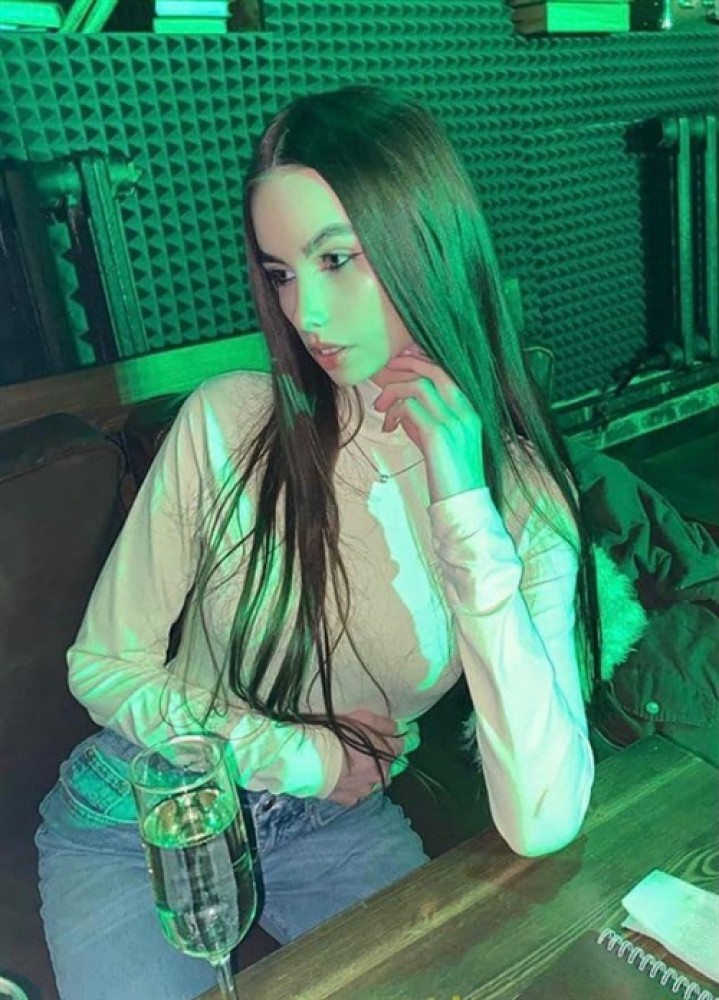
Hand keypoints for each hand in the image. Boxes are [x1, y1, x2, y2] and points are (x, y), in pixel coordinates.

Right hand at [328, 709, 408, 805]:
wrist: (311, 759)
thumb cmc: (336, 734)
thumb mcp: (361, 718)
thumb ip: (383, 723)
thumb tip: (400, 727)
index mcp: (386, 753)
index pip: (403, 745)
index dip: (405, 739)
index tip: (409, 734)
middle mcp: (381, 773)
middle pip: (389, 766)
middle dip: (384, 759)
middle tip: (368, 750)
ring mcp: (366, 789)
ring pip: (374, 781)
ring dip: (369, 774)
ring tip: (353, 765)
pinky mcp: (350, 799)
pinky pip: (357, 792)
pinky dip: (354, 785)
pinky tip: (343, 777)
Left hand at [374, 344, 485, 502]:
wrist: (463, 504)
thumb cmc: (450, 478)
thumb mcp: (440, 443)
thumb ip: (426, 422)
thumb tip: (403, 408)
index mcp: (470, 412)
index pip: (447, 373)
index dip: (422, 361)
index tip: (402, 360)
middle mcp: (465, 412)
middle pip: (435, 370)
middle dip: (407, 364)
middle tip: (386, 369)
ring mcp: (454, 422)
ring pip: (419, 386)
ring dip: (394, 392)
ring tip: (381, 409)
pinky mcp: (438, 434)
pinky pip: (410, 407)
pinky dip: (394, 411)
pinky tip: (389, 426)